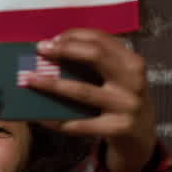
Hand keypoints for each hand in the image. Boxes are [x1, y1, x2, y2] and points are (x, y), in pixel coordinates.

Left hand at [23, 29, 156, 171]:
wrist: (141, 136)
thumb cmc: (120, 100)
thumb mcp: (118, 77)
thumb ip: (96, 63)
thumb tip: (54, 49)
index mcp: (132, 62)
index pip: (102, 39)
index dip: (75, 36)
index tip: (52, 39)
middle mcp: (132, 81)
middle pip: (96, 56)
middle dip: (65, 50)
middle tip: (40, 50)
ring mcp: (127, 105)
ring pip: (83, 91)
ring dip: (53, 84)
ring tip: (30, 79)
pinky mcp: (118, 128)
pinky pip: (80, 124)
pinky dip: (57, 120)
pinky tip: (39, 116)